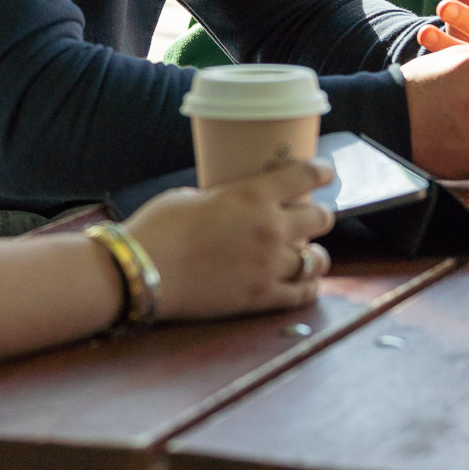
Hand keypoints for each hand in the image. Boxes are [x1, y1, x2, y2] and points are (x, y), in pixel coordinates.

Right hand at [122, 159, 336, 322]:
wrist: (141, 271)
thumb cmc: (158, 228)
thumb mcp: (193, 196)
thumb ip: (224, 200)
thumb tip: (231, 207)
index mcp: (254, 195)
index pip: (305, 175)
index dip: (322, 172)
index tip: (327, 173)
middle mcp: (271, 228)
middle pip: (320, 218)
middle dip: (319, 216)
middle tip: (311, 217)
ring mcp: (269, 265)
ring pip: (316, 259)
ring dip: (314, 255)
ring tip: (309, 255)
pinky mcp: (261, 298)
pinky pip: (302, 294)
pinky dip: (308, 287)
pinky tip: (306, 283)